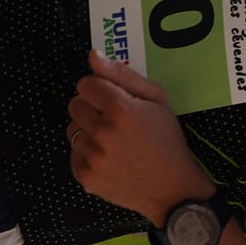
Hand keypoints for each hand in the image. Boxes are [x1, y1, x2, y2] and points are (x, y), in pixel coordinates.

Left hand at [67, 49, 214, 223]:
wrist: (173, 189)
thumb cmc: (168, 140)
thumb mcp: (157, 100)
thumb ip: (123, 75)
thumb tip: (92, 55)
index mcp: (121, 109)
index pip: (85, 84)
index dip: (99, 89)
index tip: (113, 99)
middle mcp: (103, 132)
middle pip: (74, 105)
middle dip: (91, 108)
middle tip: (114, 121)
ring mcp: (93, 157)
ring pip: (72, 130)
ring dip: (88, 132)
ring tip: (113, 142)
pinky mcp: (86, 178)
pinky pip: (74, 154)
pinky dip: (87, 155)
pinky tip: (109, 159)